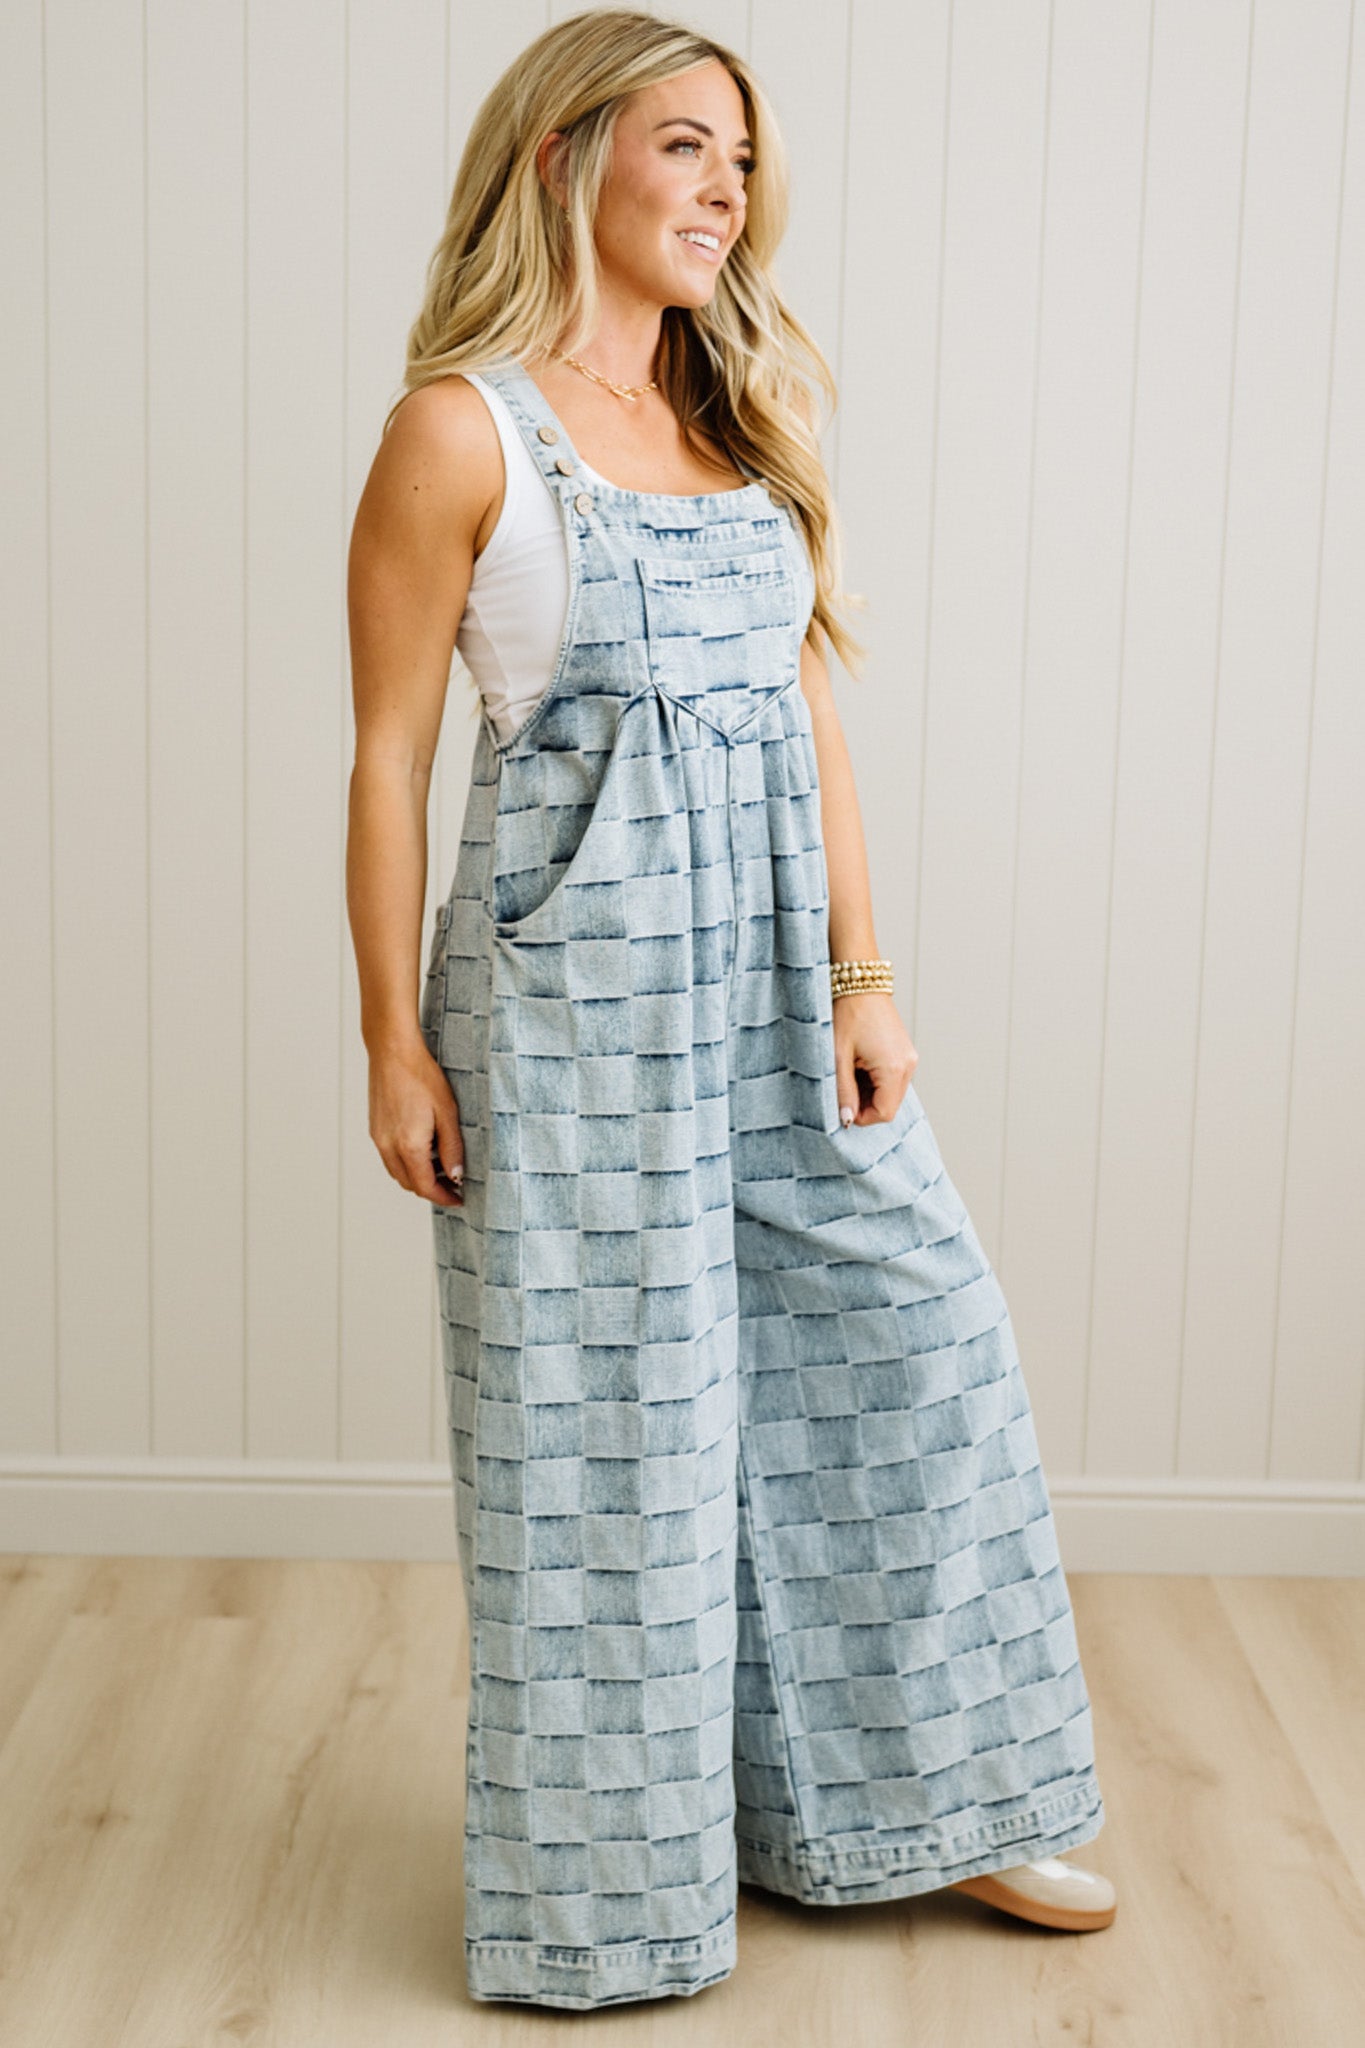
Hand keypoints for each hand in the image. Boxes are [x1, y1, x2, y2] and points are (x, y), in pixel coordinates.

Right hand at [368, 1034, 464, 1206]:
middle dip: (431, 1189)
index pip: (425, 1187)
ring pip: (397, 1173)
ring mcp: (378, 1139)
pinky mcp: (375, 1129)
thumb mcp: (447, 1113)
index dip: (443, 1198)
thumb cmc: (421, 1077)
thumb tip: (456, 1176)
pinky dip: (406, 1163)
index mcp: (408, 1146)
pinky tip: (424, 1149)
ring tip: (441, 1166)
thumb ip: (452, 1148)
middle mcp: (388, 1147)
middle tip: (453, 1184)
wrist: (393, 1052)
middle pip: (409, 1184)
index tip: (458, 1199)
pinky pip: (390, 1158)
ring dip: (418, 1177)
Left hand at [833, 992, 918, 1126]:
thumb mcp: (838, 1057)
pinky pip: (893, 1078)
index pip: (884, 1112)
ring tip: (849, 1071)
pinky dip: (875, 1080)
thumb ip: (844, 1091)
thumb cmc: (847, 1014)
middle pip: (890, 1105)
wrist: (860, 983)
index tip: (843, 1107)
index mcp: (894, 1067)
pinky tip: (859, 1064)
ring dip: (869, 1091)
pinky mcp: (905, 1052)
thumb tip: (847, 1119)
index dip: (862, 1117)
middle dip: (865, 1104)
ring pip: (891, 1093)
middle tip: (843, 1087)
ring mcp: (909, 1057)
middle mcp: (908, 1065)